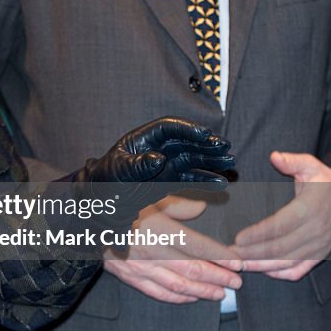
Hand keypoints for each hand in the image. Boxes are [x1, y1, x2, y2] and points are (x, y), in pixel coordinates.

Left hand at [74, 117, 234, 221]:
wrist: (100, 202)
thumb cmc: (105, 181)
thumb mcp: (118, 171)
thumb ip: (137, 165)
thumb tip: (158, 159)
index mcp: (142, 139)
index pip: (169, 128)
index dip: (187, 129)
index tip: (204, 134)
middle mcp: (157, 148)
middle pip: (186, 142)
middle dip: (206, 144)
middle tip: (225, 147)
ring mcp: (164, 164)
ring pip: (192, 158)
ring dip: (211, 160)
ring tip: (230, 163)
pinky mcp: (168, 180)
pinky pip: (190, 178)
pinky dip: (205, 180)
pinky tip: (221, 182)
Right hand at [103, 195, 242, 303]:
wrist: (85, 217)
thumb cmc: (120, 202)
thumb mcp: (149, 194)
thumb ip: (178, 203)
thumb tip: (202, 208)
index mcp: (158, 227)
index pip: (197, 246)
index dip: (220, 256)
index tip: (238, 263)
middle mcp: (150, 249)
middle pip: (191, 268)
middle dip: (218, 277)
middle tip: (237, 283)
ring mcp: (139, 266)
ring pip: (177, 284)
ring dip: (202, 291)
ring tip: (221, 294)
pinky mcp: (128, 276)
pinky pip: (157, 292)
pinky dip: (177, 297)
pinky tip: (191, 298)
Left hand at [234, 151, 330, 280]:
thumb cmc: (325, 182)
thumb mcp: (311, 166)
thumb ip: (292, 161)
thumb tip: (274, 156)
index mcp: (309, 209)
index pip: (280, 226)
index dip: (259, 234)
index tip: (238, 239)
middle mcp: (314, 231)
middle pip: (280, 248)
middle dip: (253, 254)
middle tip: (230, 255)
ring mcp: (318, 245)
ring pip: (287, 262)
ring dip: (262, 266)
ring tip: (240, 265)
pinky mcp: (319, 254)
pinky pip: (300, 269)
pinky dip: (282, 273)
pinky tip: (264, 270)